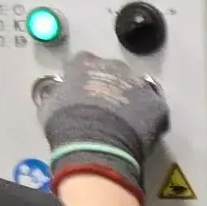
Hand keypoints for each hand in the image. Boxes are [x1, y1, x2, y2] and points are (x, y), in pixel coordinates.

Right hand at [42, 53, 170, 201]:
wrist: (95, 142)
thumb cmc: (67, 125)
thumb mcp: (50, 106)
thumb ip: (58, 95)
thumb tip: (59, 98)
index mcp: (84, 63)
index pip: (84, 63)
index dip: (84, 79)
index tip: (82, 92)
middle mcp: (113, 66)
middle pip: (115, 71)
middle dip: (112, 86)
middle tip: (106, 108)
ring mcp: (138, 83)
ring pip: (138, 88)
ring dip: (133, 100)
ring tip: (126, 122)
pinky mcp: (156, 104)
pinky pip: (155, 108)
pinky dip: (151, 118)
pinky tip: (143, 132)